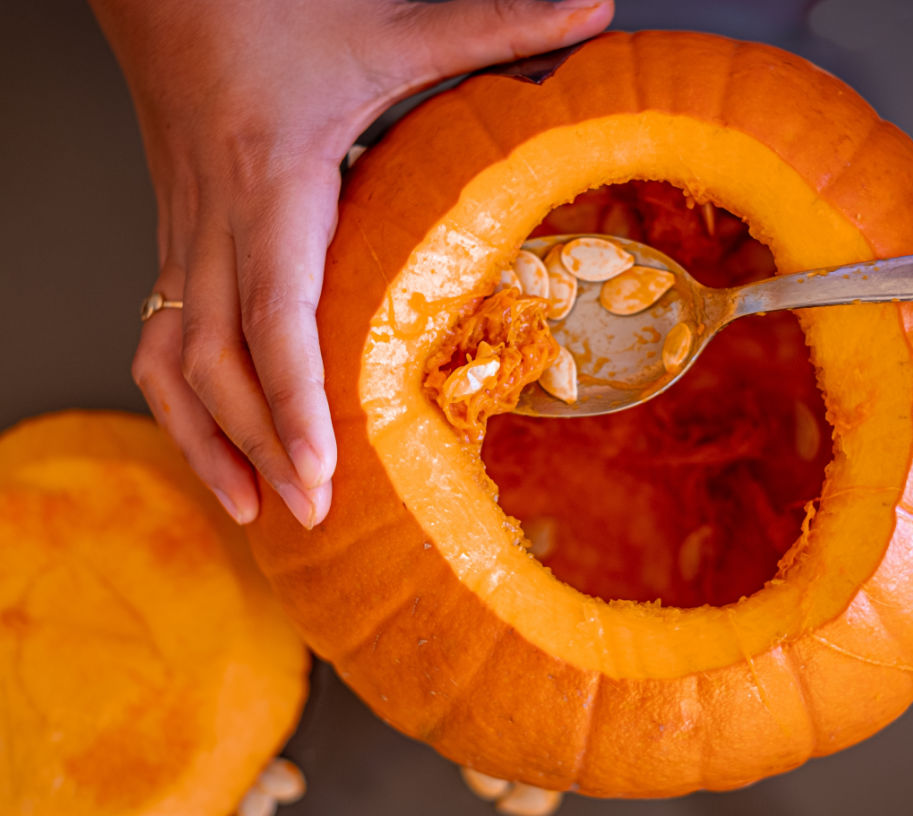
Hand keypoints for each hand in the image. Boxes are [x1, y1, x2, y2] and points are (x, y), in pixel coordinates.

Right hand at [90, 0, 612, 526]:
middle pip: (216, 359)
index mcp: (272, 182)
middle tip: (313, 515)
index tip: (320, 470)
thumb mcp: (387, 29)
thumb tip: (593, 4)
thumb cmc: (273, 17)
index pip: (272, 313)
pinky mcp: (173, 247)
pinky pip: (157, 343)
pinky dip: (180, 409)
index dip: (292, 400)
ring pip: (168, 363)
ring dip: (206, 443)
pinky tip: (214, 450)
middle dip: (261, 445)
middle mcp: (215, 225)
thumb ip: (490, 26)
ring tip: (255, 511)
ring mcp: (182, 241)